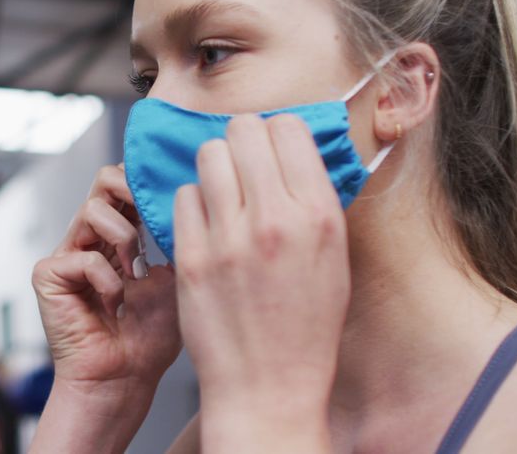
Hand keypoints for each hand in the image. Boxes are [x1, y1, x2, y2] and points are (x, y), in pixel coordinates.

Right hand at [30, 164, 180, 452]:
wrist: (124, 380)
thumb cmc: (150, 339)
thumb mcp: (177, 278)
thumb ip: (174, 237)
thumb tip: (187, 197)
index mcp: (122, 236)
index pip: (129, 185)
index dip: (148, 179)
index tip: (174, 188)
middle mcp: (92, 239)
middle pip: (104, 179)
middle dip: (131, 188)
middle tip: (150, 211)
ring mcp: (68, 255)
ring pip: (92, 210)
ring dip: (124, 239)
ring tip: (136, 274)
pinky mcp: (49, 275)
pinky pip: (82, 257)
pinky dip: (107, 280)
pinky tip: (115, 304)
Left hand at [173, 114, 349, 450]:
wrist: (267, 388)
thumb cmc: (305, 327)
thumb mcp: (333, 259)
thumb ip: (313, 201)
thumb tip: (293, 151)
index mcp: (317, 216)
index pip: (287, 128)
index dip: (277, 133)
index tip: (272, 149)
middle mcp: (273, 220)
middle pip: (242, 130)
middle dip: (242, 141)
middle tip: (243, 164)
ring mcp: (227, 238)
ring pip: (207, 156)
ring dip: (215, 168)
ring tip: (223, 194)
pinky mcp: (190, 258)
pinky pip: (183, 197)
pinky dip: (193, 203)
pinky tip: (205, 225)